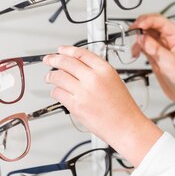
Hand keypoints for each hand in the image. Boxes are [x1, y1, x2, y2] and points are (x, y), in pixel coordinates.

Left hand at [43, 45, 161, 166]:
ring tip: (49, 77)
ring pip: (58, 77)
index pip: (80, 53)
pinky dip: (55, 91)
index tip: (60, 50)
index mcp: (104, 69)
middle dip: (53, 60)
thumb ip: (97, 71)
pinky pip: (58, 93)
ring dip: (51, 76)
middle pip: (66, 62)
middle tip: (48, 60)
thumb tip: (78, 65)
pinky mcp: (75, 106)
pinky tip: (57, 91)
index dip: (67, 50)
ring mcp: (83, 92)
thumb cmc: (122, 107)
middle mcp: (93, 78)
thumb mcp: (114, 80)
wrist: (125, 125)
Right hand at [132, 14, 174, 118]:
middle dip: (141, 26)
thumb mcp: (168, 62)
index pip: (161, 21)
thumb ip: (153, 48)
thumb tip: (141, 37)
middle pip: (153, 25)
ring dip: (138, 38)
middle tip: (132, 31)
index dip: (148, 21)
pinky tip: (135, 52)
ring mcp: (163, 47)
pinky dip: (138, 47)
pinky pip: (145, 45)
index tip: (138, 26)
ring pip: (147, 35)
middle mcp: (170, 40)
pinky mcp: (157, 55)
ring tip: (134, 46)